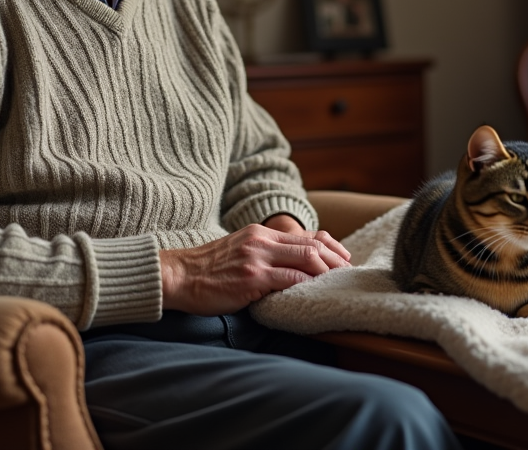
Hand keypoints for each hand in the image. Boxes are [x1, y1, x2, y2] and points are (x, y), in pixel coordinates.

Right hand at [159, 222, 350, 315]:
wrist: (178, 276)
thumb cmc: (208, 269)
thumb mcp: (240, 249)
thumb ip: (265, 251)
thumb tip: (293, 262)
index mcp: (260, 233)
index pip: (307, 236)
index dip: (332, 247)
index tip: (345, 259)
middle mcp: (262, 241)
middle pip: (313, 246)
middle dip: (337, 261)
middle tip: (349, 275)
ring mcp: (257, 259)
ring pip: (307, 260)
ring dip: (327, 274)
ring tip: (337, 285)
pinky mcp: (252, 279)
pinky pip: (289, 280)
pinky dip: (307, 286)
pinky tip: (315, 294)